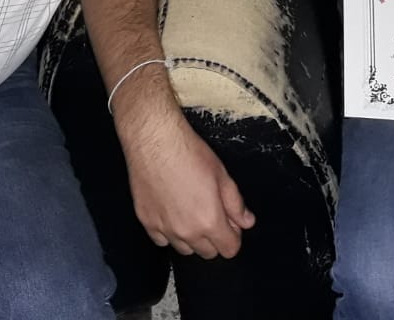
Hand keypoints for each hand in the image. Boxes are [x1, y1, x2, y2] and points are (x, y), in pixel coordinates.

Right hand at [123, 117, 254, 257]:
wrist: (155, 140)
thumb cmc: (189, 152)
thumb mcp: (222, 174)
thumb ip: (236, 204)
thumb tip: (246, 222)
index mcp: (209, 221)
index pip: (229, 249)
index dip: (233, 236)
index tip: (230, 224)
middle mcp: (186, 231)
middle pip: (207, 253)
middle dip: (214, 238)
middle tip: (211, 213)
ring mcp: (164, 229)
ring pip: (184, 249)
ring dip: (191, 238)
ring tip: (190, 212)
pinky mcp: (146, 221)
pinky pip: (161, 240)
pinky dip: (168, 233)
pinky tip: (172, 213)